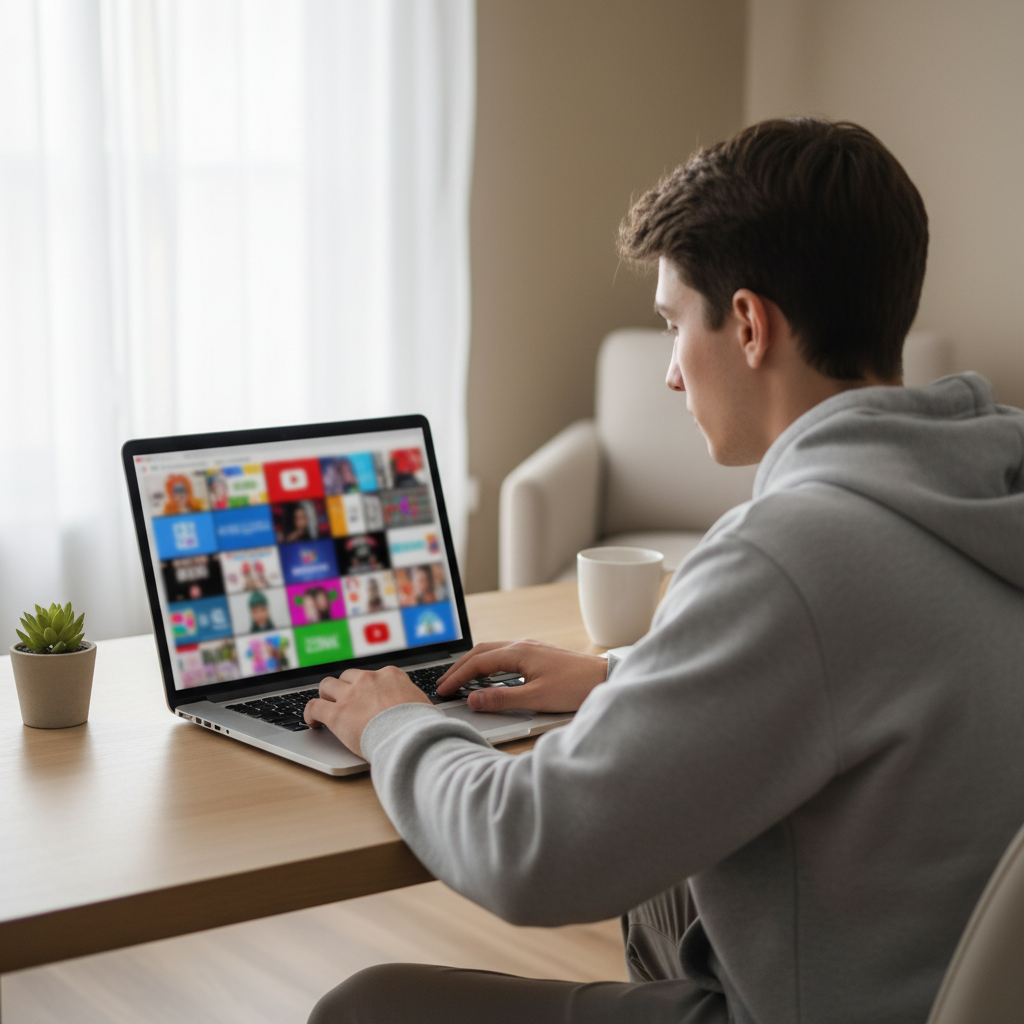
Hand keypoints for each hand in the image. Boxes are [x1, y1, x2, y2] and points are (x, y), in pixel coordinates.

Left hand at [303, 666, 430, 757]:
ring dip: (326, 695)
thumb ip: (414, 703)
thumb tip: (421, 712)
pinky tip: (312, 721)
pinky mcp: (336, 713)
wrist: (410, 736)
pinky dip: (310, 713)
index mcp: (390, 676)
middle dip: (345, 687)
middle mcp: (368, 680)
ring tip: (325, 707)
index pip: (374, 675)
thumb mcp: (423, 705)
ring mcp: (350, 695)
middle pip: (349, 676)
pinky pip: (314, 707)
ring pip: (327, 685)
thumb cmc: (421, 725)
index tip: (369, 697)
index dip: (369, 687)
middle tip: (345, 701)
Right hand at [435, 640, 606, 712]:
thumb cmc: (576, 687)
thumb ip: (502, 699)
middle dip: (460, 667)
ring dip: (474, 665)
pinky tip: (489, 677)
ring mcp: (531, 648)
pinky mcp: (539, 655)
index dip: (457, 677)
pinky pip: (505, 655)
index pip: (477, 663)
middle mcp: (523, 645)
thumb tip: (472, 699)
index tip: (443, 690)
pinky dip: (489, 665)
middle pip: (481, 652)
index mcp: (519, 652)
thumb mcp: (537, 698)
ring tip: (460, 680)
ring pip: (493, 652)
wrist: (606, 678)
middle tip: (443, 684)